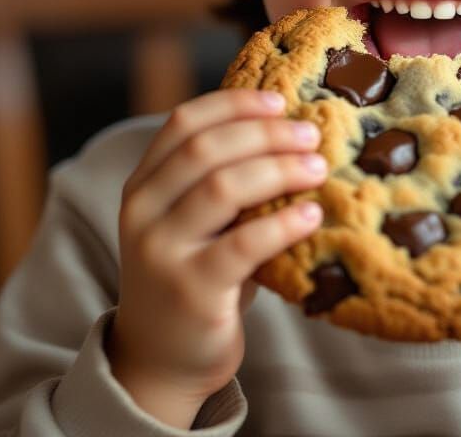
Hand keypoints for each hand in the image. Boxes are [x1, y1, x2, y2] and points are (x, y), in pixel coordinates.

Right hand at [106, 88, 324, 427]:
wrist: (162, 361)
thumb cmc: (197, 273)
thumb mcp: (194, 220)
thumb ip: (220, 177)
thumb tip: (293, 127)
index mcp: (144, 184)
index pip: (183, 123)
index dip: (234, 104)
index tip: (278, 100)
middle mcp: (143, 212)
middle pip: (206, 149)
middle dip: (266, 134)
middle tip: (311, 134)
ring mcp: (162, 252)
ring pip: (222, 187)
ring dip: (279, 170)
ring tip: (318, 168)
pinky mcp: (191, 291)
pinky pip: (244, 245)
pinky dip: (284, 223)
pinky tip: (312, 214)